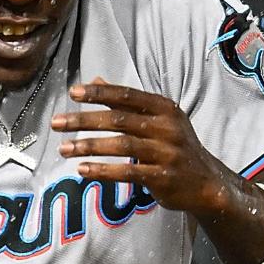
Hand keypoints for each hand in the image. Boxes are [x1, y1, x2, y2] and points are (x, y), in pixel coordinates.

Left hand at [51, 78, 244, 218]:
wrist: (207, 183)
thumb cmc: (175, 147)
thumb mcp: (157, 120)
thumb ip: (126, 103)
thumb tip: (95, 80)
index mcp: (164, 108)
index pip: (127, 95)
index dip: (99, 93)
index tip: (73, 92)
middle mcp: (167, 127)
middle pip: (119, 120)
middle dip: (84, 120)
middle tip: (56, 123)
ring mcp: (167, 153)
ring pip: (121, 146)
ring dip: (88, 146)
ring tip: (63, 149)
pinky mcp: (164, 177)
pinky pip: (128, 172)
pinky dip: (103, 170)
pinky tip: (82, 170)